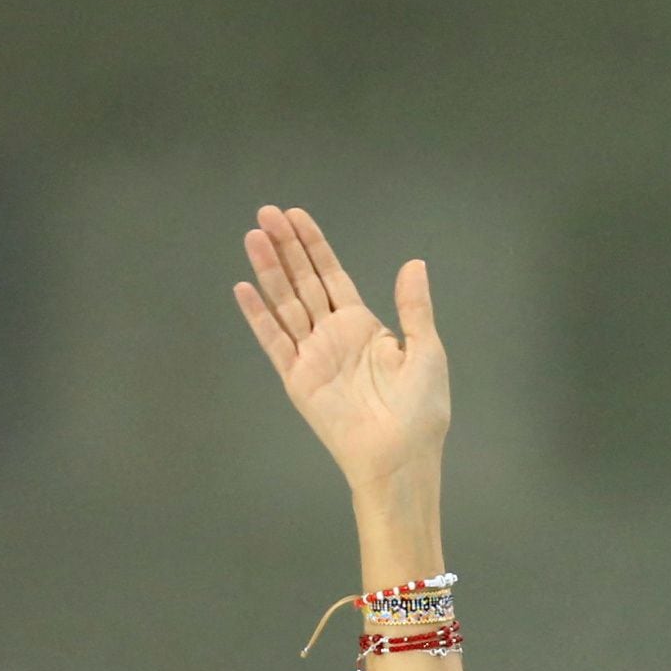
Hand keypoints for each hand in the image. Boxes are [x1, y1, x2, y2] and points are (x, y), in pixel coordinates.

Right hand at [232, 205, 449, 501]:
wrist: (401, 457)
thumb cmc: (420, 410)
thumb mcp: (426, 350)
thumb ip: (414, 307)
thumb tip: (414, 263)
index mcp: (363, 326)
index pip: (332, 275)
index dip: (314, 245)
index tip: (295, 215)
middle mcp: (333, 335)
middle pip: (303, 282)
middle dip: (285, 247)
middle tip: (266, 212)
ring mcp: (312, 356)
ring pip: (285, 303)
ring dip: (269, 271)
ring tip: (252, 236)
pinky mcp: (298, 379)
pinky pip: (274, 342)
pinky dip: (259, 317)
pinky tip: (244, 288)